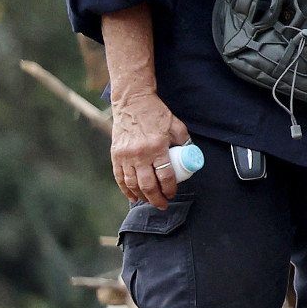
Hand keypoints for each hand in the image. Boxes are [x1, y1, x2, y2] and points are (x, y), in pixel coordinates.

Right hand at [110, 90, 191, 210]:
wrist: (133, 102)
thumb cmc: (157, 114)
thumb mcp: (177, 127)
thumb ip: (185, 143)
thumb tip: (191, 157)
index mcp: (157, 148)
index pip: (165, 176)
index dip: (170, 189)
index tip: (172, 194)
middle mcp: (139, 154)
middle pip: (148, 184)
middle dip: (156, 198)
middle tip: (163, 204)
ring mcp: (125, 156)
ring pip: (132, 184)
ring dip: (142, 196)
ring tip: (150, 201)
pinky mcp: (115, 155)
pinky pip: (119, 177)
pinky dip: (126, 189)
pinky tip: (133, 196)